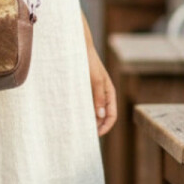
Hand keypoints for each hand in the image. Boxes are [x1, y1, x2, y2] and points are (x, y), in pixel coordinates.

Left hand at [82, 17, 116, 134]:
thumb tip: (101, 116)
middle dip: (95, 126)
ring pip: (92, 112)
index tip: (96, 135)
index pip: (112, 115)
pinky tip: (71, 116)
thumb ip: (98, 97)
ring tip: (76, 128)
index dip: (106, 127)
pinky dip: (80, 112)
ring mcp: (92, 93)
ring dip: (87, 120)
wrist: (76, 47)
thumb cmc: (88, 61)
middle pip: (102, 116)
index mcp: (109, 93)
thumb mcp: (95, 80)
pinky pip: (84, 105)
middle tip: (83, 135)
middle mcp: (102, 95)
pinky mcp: (83, 90)